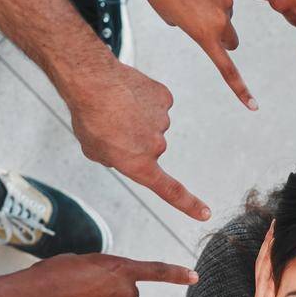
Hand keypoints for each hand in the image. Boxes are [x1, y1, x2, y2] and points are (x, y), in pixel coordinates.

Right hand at [28, 254, 197, 296]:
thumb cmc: (53, 276)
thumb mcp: (83, 264)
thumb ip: (103, 274)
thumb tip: (104, 291)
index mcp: (120, 269)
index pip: (156, 271)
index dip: (177, 274)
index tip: (195, 276)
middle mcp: (125, 293)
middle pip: (127, 296)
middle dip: (112, 295)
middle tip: (83, 292)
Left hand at [62, 57, 210, 220]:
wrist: (93, 83)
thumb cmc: (89, 118)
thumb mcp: (95, 150)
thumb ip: (114, 158)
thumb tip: (123, 151)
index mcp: (140, 165)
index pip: (170, 191)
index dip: (189, 204)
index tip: (205, 214)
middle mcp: (157, 146)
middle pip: (150, 146)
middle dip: (133, 137)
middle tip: (110, 124)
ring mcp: (163, 121)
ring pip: (152, 122)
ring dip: (137, 116)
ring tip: (115, 106)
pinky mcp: (165, 98)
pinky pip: (156, 102)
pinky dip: (144, 99)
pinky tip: (127, 93)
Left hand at [128, 0, 255, 109]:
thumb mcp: (172, 18)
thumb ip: (193, 27)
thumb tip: (207, 20)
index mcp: (204, 36)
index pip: (227, 69)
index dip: (241, 89)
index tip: (253, 106)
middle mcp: (221, 22)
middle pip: (232, 40)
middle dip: (224, 38)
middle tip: (205, 25)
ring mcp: (227, 2)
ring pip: (226, 15)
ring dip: (214, 9)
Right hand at [252, 223, 288, 296]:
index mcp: (275, 296)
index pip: (275, 265)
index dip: (277, 245)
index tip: (284, 225)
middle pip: (267, 264)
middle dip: (272, 242)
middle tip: (278, 220)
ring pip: (264, 275)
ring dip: (268, 254)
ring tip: (274, 234)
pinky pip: (265, 295)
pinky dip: (268, 277)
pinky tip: (271, 263)